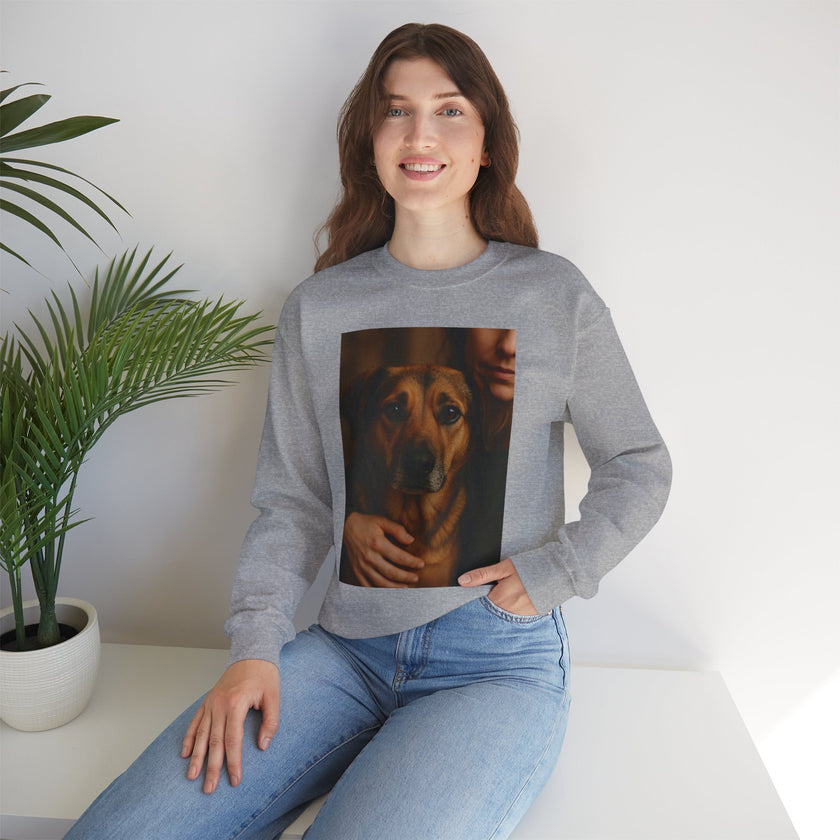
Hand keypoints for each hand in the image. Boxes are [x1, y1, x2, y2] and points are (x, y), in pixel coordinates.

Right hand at [182, 659, 279, 793]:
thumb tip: (262, 746)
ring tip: (192, 776)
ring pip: (201, 734)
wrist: (252, 653)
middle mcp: (220, 705)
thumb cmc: (264, 675)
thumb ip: (271, 722)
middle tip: (209, 788)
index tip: (234, 779)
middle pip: (214, 741)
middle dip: (211, 767)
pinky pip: (195, 722)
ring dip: (196, 757)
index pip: (233, 740)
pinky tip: (185, 753)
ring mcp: (211, 703)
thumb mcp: (274, 697)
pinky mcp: (208, 701)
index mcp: (236, 704)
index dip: (233, 762)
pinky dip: (189, 738)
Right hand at [343, 512, 422, 586]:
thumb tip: (411, 540)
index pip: (399, 557)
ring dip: (395, 587)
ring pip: (381, 582)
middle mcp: (369, 557)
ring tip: (405, 587)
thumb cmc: (366, 523)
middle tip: (416, 578)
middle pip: (392, 572)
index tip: (421, 564)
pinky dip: (378, 591)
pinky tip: (388, 591)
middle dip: (406, 577)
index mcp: (377, 543)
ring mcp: (362, 566)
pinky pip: (368, 586)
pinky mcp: (357, 571)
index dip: (412, 562)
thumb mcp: (382, 521)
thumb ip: (397, 530)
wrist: (345, 527)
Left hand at [458, 558, 538, 614]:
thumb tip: (462, 581)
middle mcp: (509, 612)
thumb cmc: (529, 567)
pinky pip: (517, 617)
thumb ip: (482, 575)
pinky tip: (518, 600)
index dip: (476, 600)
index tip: (476, 596)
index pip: (480, 606)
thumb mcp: (504, 568)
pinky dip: (514, 610)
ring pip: (504, 616)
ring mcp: (521, 616)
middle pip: (491, 612)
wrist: (558, 572)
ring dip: (502, 608)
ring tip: (510, 595)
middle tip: (497, 592)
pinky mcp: (531, 616)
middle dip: (489, 606)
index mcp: (500, 599)